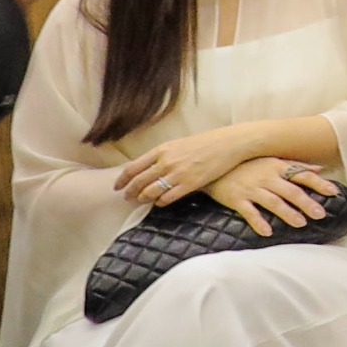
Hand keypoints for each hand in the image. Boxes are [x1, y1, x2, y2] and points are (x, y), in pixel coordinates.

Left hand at [118, 124, 254, 202]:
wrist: (229, 144)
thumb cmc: (206, 143)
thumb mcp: (179, 144)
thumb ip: (163, 155)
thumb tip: (148, 169)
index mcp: (161, 150)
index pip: (132, 168)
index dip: (121, 180)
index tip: (117, 187)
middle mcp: (166, 162)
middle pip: (138, 182)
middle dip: (130, 192)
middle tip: (127, 198)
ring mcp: (177, 174)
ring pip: (150, 192)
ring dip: (143, 199)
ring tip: (142, 201)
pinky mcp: (190, 184)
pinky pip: (167, 198)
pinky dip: (160, 202)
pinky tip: (160, 203)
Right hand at [202, 156, 339, 235]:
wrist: (214, 166)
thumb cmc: (247, 164)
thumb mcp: (272, 161)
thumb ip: (296, 166)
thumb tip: (320, 169)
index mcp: (277, 167)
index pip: (302, 175)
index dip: (318, 183)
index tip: (333, 192)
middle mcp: (266, 177)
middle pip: (290, 190)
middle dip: (306, 202)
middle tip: (320, 214)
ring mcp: (251, 188)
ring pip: (272, 202)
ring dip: (287, 213)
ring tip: (301, 223)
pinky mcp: (236, 199)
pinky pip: (248, 212)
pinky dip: (258, 222)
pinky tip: (268, 232)